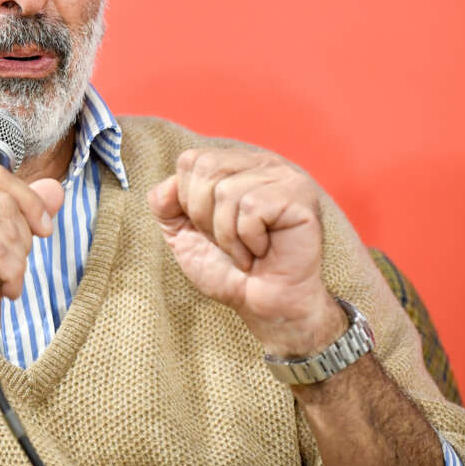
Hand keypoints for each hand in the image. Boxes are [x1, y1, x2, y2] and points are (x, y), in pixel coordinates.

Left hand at [147, 148, 344, 356]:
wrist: (263, 306)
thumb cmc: (227, 269)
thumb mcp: (181, 232)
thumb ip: (165, 203)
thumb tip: (167, 186)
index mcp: (236, 164)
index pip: (191, 160)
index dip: (188, 200)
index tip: (208, 229)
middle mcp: (262, 163)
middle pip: (207, 168)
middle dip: (204, 215)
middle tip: (225, 242)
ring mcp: (285, 177)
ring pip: (228, 191)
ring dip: (227, 234)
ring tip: (245, 250)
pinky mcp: (300, 198)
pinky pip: (252, 208)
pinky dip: (248, 239)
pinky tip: (261, 251)